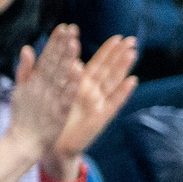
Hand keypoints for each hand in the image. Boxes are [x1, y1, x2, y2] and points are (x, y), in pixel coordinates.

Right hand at [4, 25, 83, 161]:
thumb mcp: (20, 90)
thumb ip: (24, 70)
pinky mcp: (59, 111)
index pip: (46, 57)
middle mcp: (41, 87)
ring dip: (67, 59)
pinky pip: (66, 95)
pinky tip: (78, 69)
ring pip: (60, 75)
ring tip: (74, 43)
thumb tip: (26, 48)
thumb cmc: (23, 117)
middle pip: (54, 63)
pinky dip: (71, 82)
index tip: (64, 27)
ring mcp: (50, 98)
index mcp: (33, 81)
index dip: (55, 42)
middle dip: (63, 45)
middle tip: (72, 28)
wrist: (23, 142)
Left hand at [48, 34, 138, 170]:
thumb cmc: (50, 119)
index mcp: (79, 85)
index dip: (107, 51)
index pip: (97, 64)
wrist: (50, 144)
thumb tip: (68, 58)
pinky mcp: (99, 117)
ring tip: (133, 53)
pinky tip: (132, 81)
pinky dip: (123, 92)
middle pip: (108, 70)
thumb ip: (56, 75)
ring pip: (113, 82)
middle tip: (131, 39)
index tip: (117, 37)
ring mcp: (97, 105)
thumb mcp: (51, 93)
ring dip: (123, 68)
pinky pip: (113, 103)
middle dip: (119, 55)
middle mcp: (92, 93)